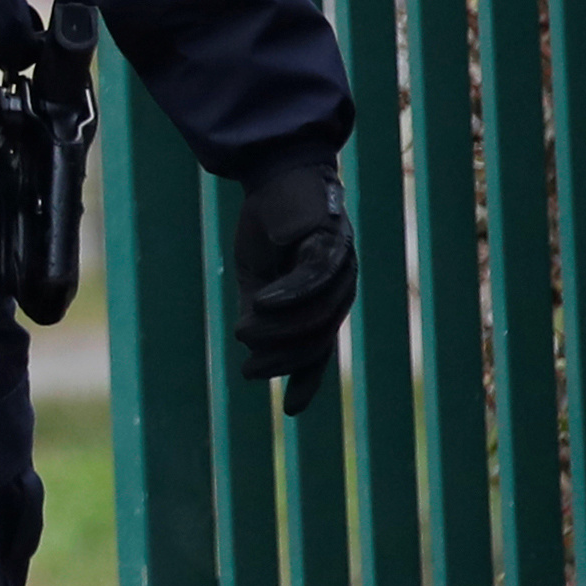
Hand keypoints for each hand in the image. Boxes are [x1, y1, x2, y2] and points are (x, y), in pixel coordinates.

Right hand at [229, 159, 354, 416]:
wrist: (277, 172)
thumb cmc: (268, 225)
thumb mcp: (256, 276)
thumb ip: (258, 310)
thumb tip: (252, 347)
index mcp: (324, 300)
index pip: (319, 348)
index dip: (307, 379)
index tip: (292, 412)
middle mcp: (341, 288)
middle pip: (318, 338)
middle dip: (282, 359)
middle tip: (248, 369)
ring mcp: (342, 266)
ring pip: (318, 314)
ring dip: (279, 331)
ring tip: (243, 335)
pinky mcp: (331, 240)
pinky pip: (314, 277)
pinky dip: (288, 295)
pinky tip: (259, 303)